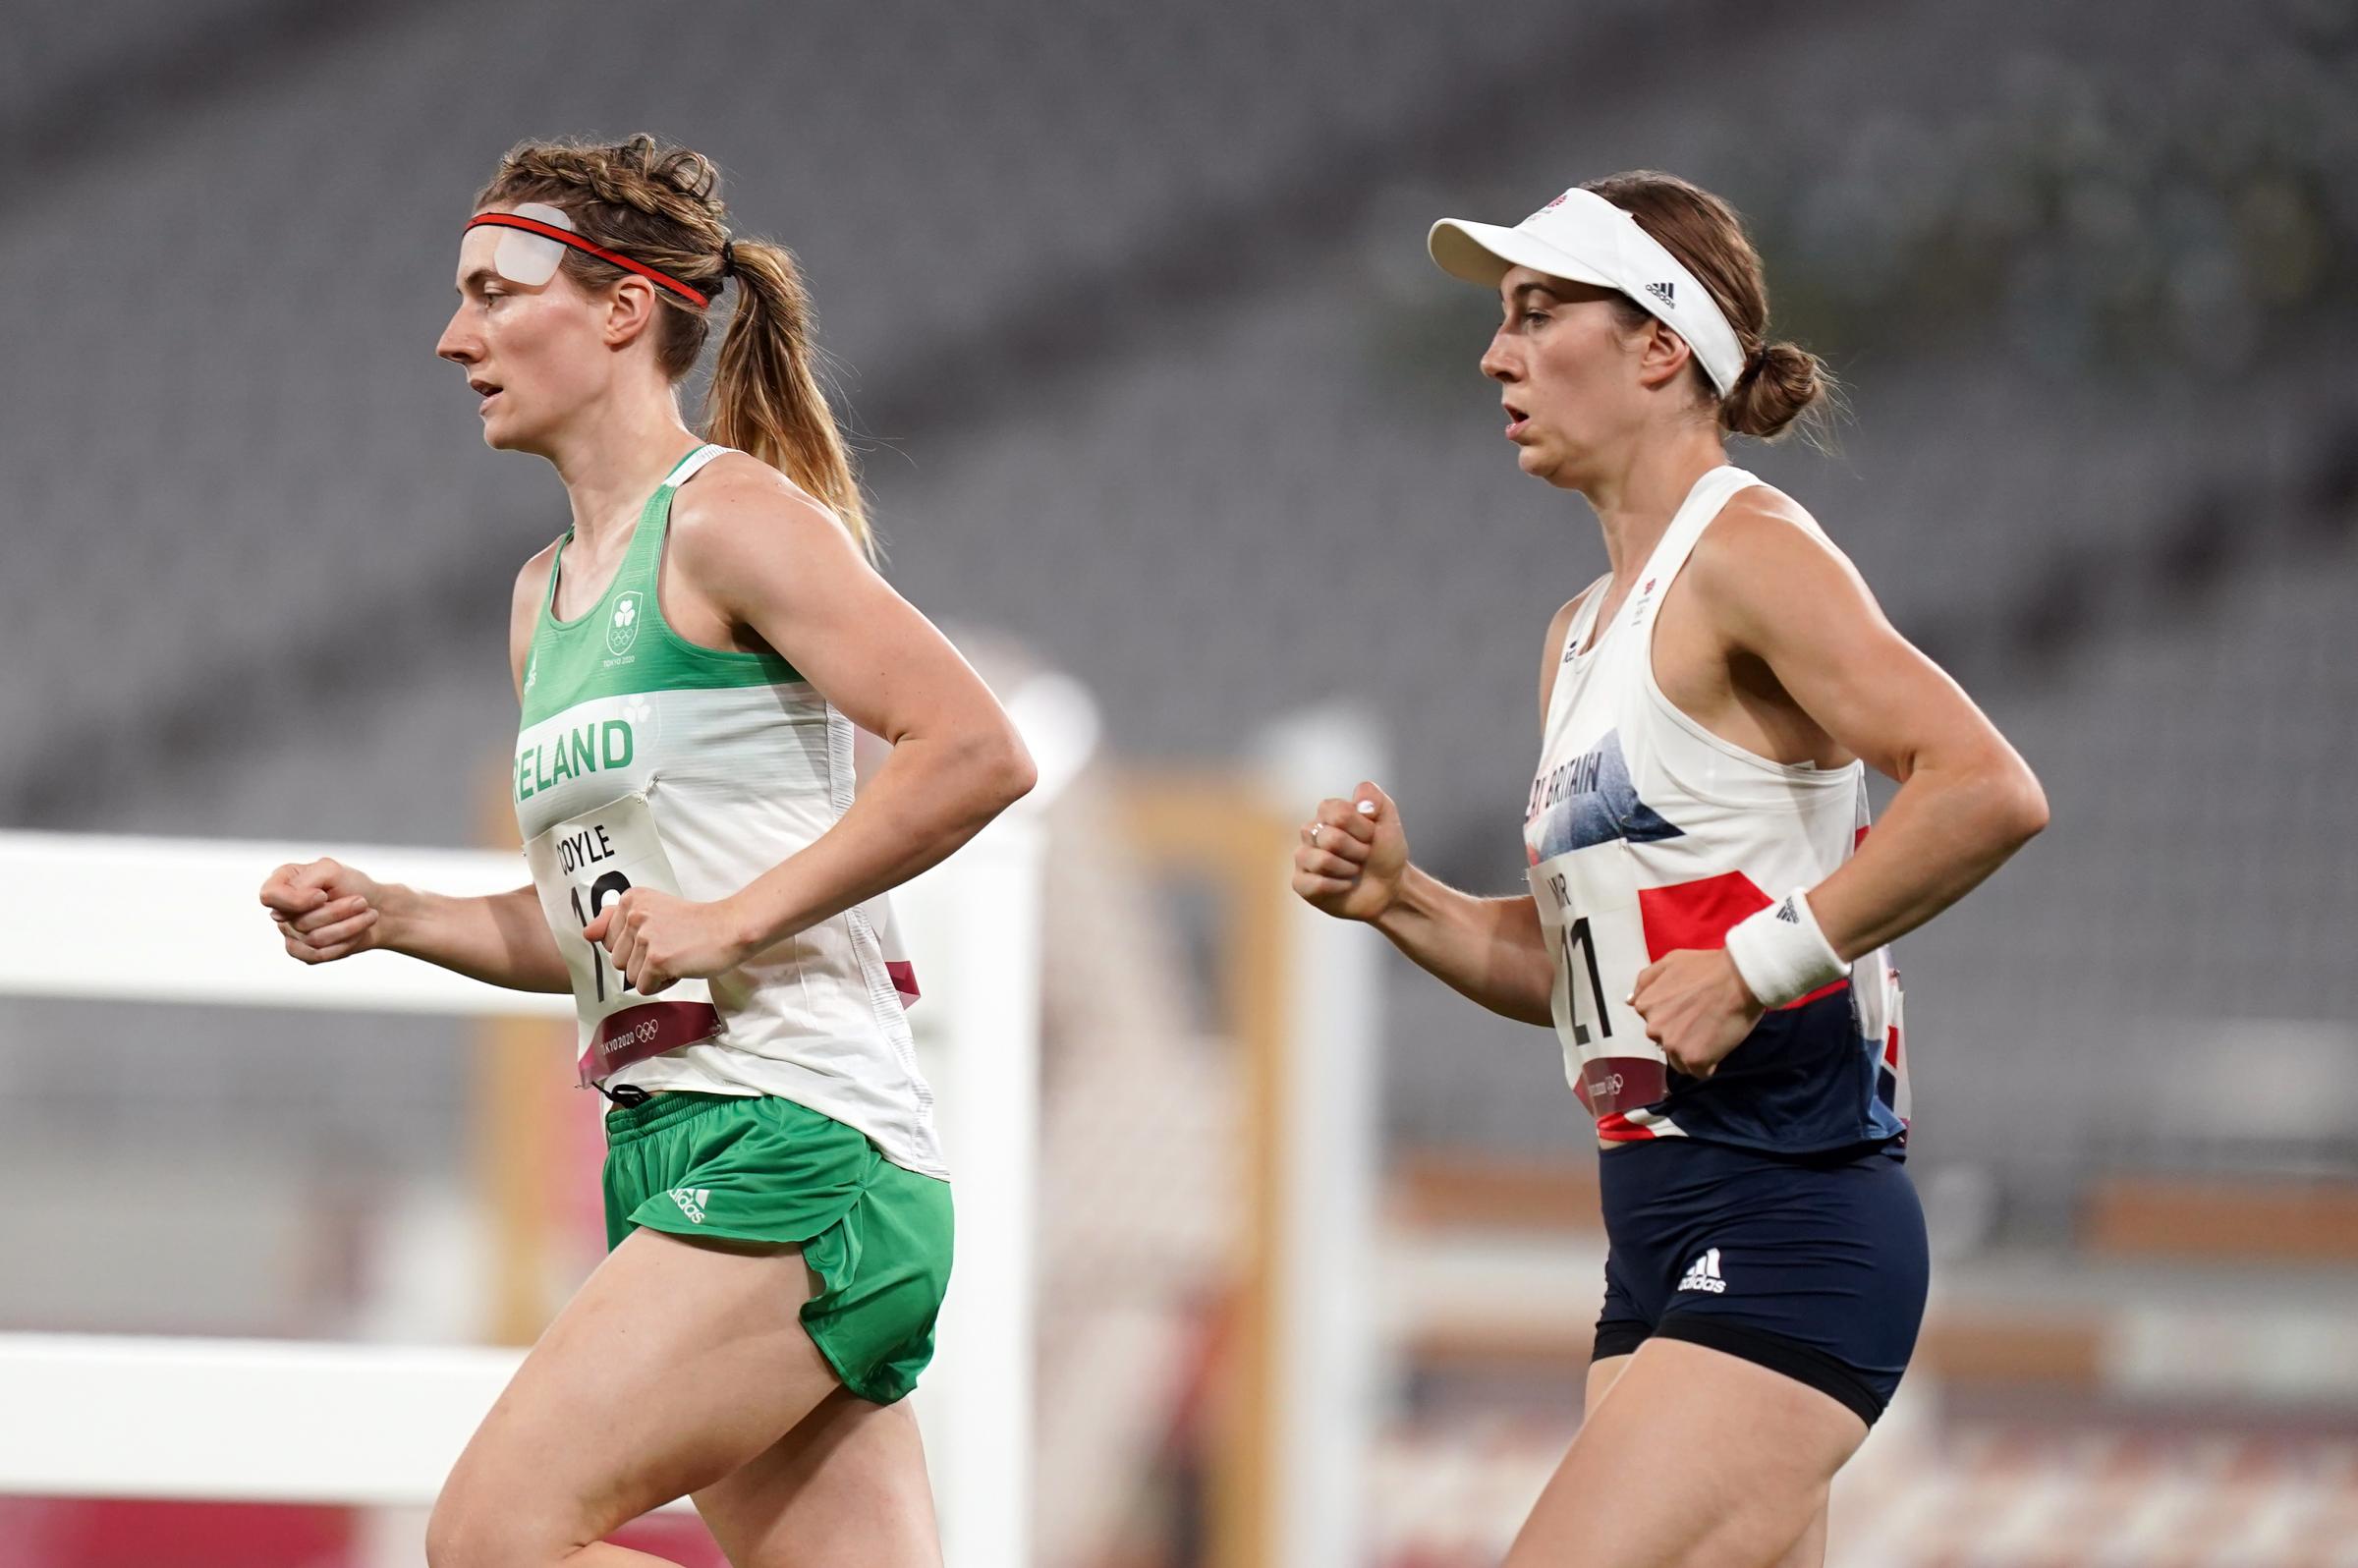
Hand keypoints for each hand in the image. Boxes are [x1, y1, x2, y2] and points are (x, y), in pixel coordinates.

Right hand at [259, 857, 386, 963]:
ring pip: (314, 939)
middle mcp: (282, 909)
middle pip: (300, 921)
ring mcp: (290, 932)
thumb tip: (280, 910)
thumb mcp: (331, 870)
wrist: (377, 907)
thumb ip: (305, 881)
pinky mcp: (303, 952)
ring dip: (349, 926)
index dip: (296, 900)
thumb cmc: (352, 886)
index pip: (269, 896)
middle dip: (338, 912)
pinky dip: (345, 942)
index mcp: (282, 882)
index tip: (323, 896)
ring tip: (368, 915)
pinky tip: (357, 931)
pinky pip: (319, 954)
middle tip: (361, 901)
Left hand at [581, 888, 747, 994]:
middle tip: (670, 946)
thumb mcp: (653, 911)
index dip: (635, 945)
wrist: (730, 928)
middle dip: (642, 961)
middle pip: (617, 960)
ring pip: (629, 976)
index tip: (659, 935)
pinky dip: (663, 983)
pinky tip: (680, 965)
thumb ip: (615, 920)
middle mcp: (634, 914)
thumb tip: (587, 933)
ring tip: (676, 955)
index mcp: (631, 899)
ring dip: (652, 974)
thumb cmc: (696, 923)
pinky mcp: (657, 959)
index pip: (609, 940)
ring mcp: (645, 937)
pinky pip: (644, 987)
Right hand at [1291, 781, 1408, 922]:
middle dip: (1358, 851)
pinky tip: (1344, 885)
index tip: (1371, 835)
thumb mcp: (1388, 819)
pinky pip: (1316, 884)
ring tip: (1354, 870)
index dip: (1363, 829)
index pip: (1340, 815)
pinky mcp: (1301, 883)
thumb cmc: (1385, 852)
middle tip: (1364, 855)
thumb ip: (1374, 797)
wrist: (1390, 886)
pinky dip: (1339, 887)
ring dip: (1349, 869)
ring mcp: (1304, 857)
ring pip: (1323, 861)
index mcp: (1327, 812)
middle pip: (1331, 839)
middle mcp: (1311, 831)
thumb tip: (1359, 800)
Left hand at [1630, 947, 1763, 1078]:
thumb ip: (1646, 981)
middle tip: (1704, 1021)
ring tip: (1712, 1034)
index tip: (1691, 1010)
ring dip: (1694, 1053)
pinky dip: (1710, 1063)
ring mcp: (1673, 1046)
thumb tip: (1630, 1002)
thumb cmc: (1707, 967)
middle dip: (1682, 1037)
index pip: (1654, 1023)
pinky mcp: (1694, 1060)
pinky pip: (1699, 1071)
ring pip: (1680, 1060)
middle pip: (1665, 1043)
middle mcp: (1653, 1029)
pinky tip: (1719, 1046)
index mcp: (1645, 1006)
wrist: (1740, 978)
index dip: (1675, 1019)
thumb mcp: (1669, 962)